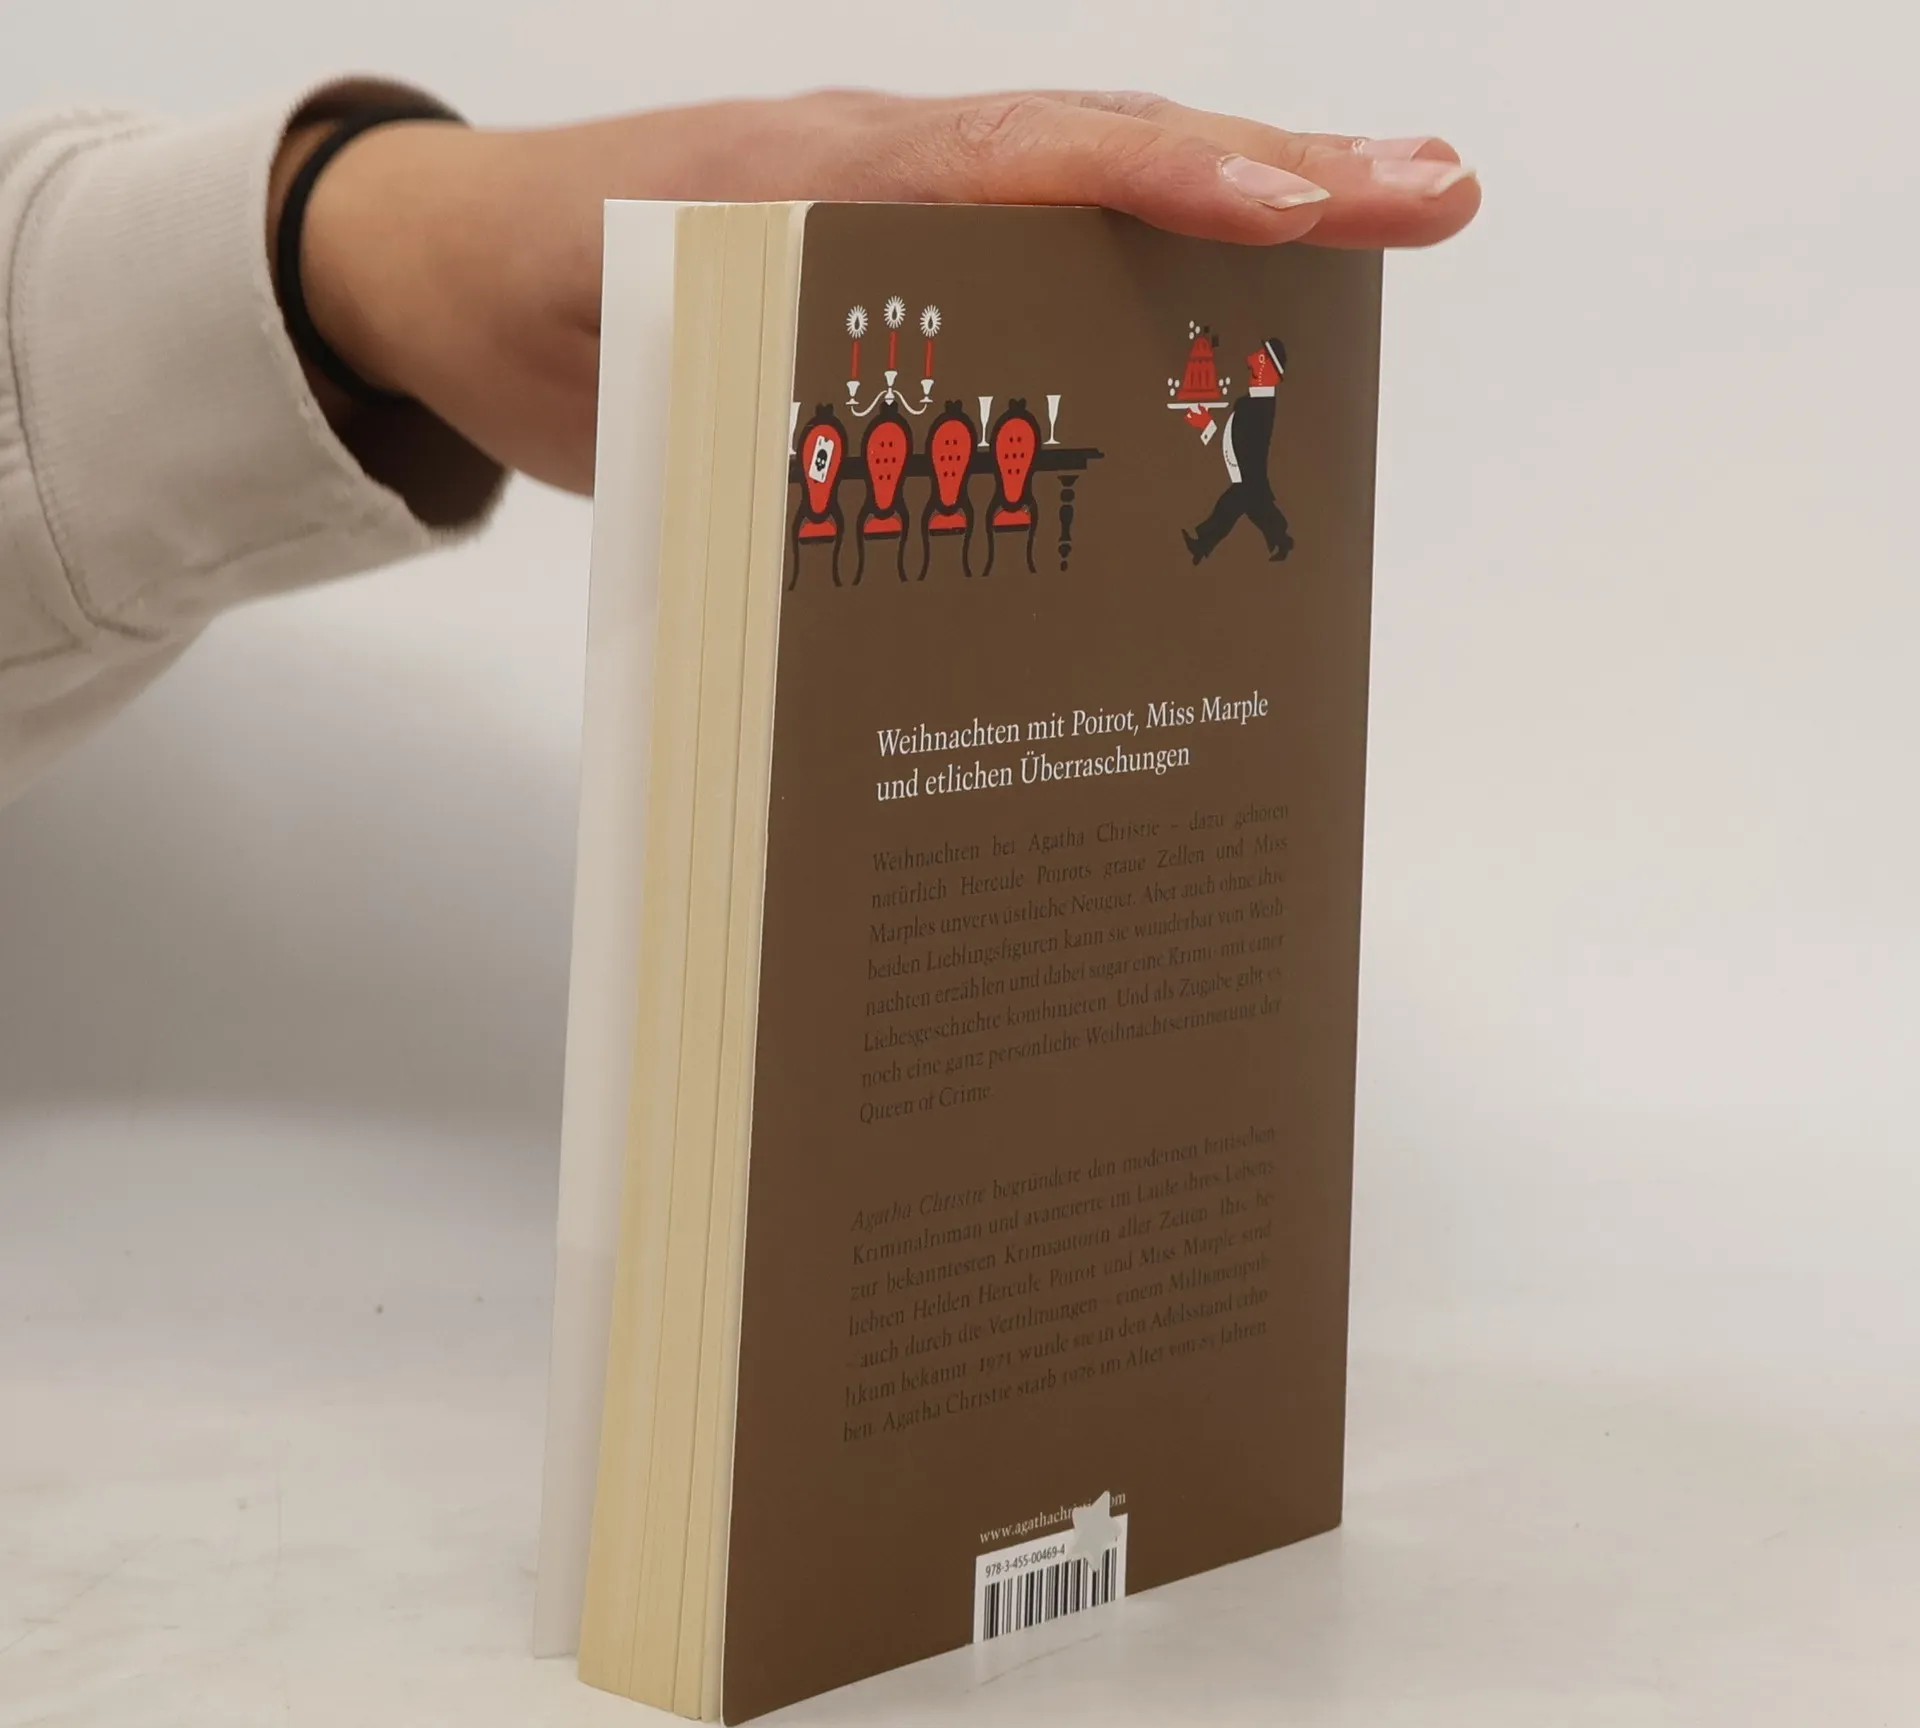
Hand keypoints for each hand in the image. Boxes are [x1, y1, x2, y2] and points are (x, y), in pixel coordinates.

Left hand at [291, 91, 1480, 494]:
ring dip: (1235, 227)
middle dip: (1278, 175)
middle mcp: (891, 183)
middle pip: (1107, 161)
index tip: (1299, 208)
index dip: (1169, 181)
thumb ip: (730, 370)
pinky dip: (1138, 293)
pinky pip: (1035, 278)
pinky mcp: (900, 287)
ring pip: (1093, 214)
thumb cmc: (529, 296)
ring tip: (1379, 239)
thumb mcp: (609, 329)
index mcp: (827, 176)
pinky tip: (1216, 351)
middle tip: (1433, 194)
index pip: (1027, 160)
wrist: (460, 279)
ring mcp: (906, 226)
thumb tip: (882, 454)